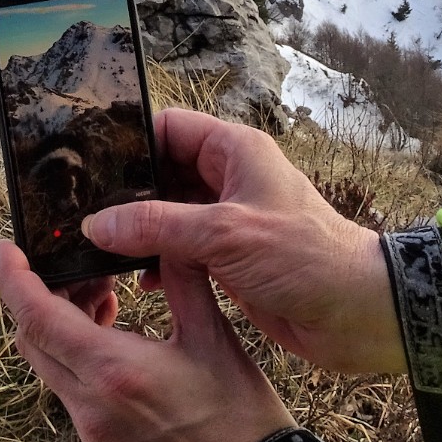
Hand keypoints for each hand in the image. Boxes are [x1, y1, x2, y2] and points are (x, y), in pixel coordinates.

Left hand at [0, 239, 294, 441]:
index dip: (11, 279)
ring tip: (104, 300)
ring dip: (60, 327)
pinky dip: (76, 357)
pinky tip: (113, 340)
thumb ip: (182, 278)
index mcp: (113, 371)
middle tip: (77, 269)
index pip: (36, 317)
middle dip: (42, 297)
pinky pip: (69, 391)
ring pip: (48, 365)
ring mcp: (91, 430)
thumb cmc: (240, 415)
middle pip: (32, 340)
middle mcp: (90, 404)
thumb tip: (164, 234)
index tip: (4, 250)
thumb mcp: (214, 335)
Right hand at [85, 109, 404, 374]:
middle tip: (83, 215)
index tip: (88, 166)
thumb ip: (157, 226)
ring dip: (139, 233)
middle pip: (162, 172)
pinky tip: (139, 282)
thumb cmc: (305, 258)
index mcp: (234, 151)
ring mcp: (229, 218)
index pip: (168, 128)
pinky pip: (181, 249)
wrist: (358, 314)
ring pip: (168, 214)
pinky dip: (159, 261)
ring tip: (100, 250)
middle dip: (127, 196)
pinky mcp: (229, 256)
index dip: (130, 143)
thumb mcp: (224, 235)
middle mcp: (229, 178)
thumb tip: (98, 223)